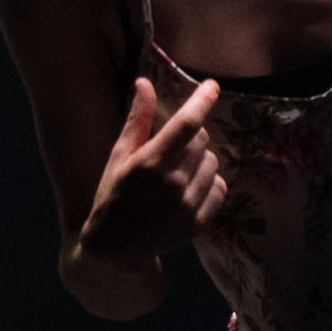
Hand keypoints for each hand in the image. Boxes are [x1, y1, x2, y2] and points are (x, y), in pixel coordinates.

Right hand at [77, 76, 227, 265]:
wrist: (115, 247)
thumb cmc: (113, 196)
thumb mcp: (119, 156)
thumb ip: (136, 119)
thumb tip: (144, 83)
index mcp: (150, 163)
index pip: (187, 123)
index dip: (202, 100)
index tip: (212, 85)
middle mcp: (173, 183)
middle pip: (201, 140)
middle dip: (191, 136)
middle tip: (173, 146)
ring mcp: (188, 205)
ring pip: (212, 163)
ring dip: (199, 160)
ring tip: (178, 171)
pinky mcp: (198, 222)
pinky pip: (218, 188)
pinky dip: (208, 183)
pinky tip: (188, 188)